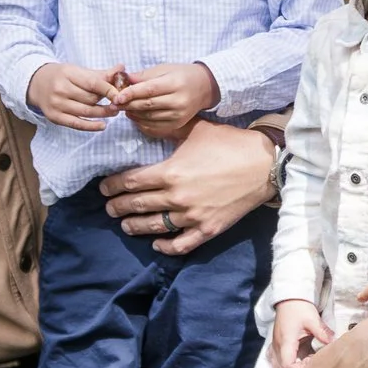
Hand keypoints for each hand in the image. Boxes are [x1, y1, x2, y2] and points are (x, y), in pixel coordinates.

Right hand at [27, 62, 126, 132]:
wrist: (36, 83)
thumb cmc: (62, 76)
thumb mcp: (79, 71)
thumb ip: (101, 73)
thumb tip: (122, 68)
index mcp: (68, 74)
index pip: (93, 83)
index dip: (109, 90)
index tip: (122, 94)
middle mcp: (60, 89)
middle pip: (90, 98)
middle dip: (107, 101)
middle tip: (120, 103)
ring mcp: (56, 104)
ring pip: (86, 111)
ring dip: (103, 113)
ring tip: (114, 111)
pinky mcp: (54, 117)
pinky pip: (76, 124)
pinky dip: (91, 126)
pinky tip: (103, 125)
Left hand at [97, 119, 276, 254]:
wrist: (263, 165)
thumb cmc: (229, 144)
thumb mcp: (195, 130)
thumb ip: (169, 129)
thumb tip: (147, 120)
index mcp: (169, 172)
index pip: (130, 183)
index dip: (113, 187)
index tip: (104, 188)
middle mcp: (176, 197)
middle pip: (136, 206)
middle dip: (117, 207)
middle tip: (108, 207)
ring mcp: (191, 216)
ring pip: (153, 227)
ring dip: (134, 226)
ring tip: (126, 225)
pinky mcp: (207, 230)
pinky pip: (180, 244)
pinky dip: (166, 247)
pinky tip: (157, 244)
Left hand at [109, 62, 220, 139]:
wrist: (204, 87)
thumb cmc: (182, 74)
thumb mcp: (164, 69)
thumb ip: (144, 76)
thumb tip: (123, 79)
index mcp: (175, 84)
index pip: (150, 90)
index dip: (131, 93)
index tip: (117, 96)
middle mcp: (179, 101)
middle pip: (148, 105)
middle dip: (128, 104)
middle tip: (114, 103)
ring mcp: (179, 115)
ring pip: (149, 117)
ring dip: (133, 113)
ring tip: (122, 108)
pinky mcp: (178, 123)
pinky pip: (155, 125)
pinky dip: (141, 121)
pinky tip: (134, 114)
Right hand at [270, 299, 334, 367]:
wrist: (290, 298)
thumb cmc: (299, 307)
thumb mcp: (312, 319)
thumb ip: (322, 332)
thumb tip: (333, 343)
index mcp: (286, 341)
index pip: (288, 365)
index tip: (313, 364)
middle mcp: (278, 346)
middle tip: (313, 362)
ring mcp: (278, 346)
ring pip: (281, 366)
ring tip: (309, 360)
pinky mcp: (281, 345)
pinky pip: (282, 360)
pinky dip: (292, 363)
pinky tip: (304, 357)